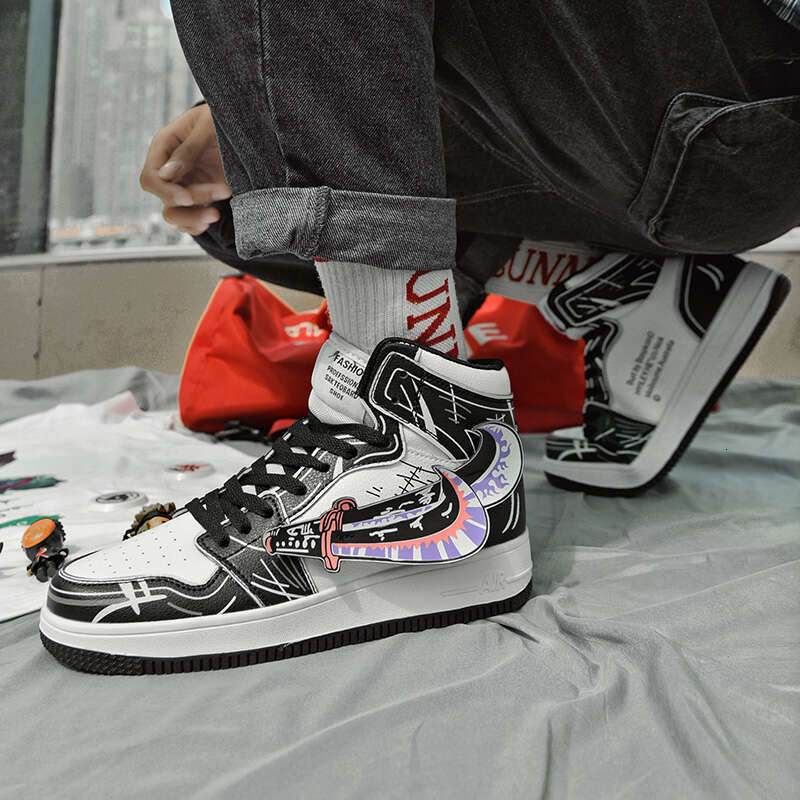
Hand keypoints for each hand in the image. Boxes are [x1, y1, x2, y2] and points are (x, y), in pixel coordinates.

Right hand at [140, 103, 230, 235]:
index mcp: (165, 146)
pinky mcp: (199, 196)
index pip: (151, 177)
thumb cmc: (223, 118)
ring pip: (174, 213)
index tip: (188, 198)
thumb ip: (189, 149)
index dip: (166, 191)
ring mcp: (184, 184)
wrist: (244, 126)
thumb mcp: (209, 126)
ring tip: (216, 215)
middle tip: (217, 202)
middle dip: (188, 205)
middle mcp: (170, 168)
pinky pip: (188, 220)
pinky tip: (210, 220)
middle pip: (163, 199)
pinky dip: (196, 225)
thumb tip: (167, 174)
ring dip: (193, 219)